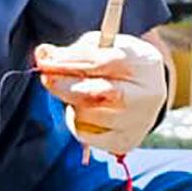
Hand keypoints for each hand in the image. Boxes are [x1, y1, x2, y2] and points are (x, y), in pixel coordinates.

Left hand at [34, 32, 168, 154]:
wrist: (149, 92)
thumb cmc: (120, 64)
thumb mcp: (104, 48)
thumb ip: (75, 51)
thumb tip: (42, 54)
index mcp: (143, 63)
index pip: (101, 63)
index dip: (69, 61)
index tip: (44, 58)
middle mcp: (144, 96)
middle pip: (95, 93)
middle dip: (63, 84)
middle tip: (46, 76)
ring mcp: (136, 123)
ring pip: (86, 115)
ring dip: (74, 103)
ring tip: (82, 94)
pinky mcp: (124, 142)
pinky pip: (85, 135)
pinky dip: (78, 122)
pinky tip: (89, 112)